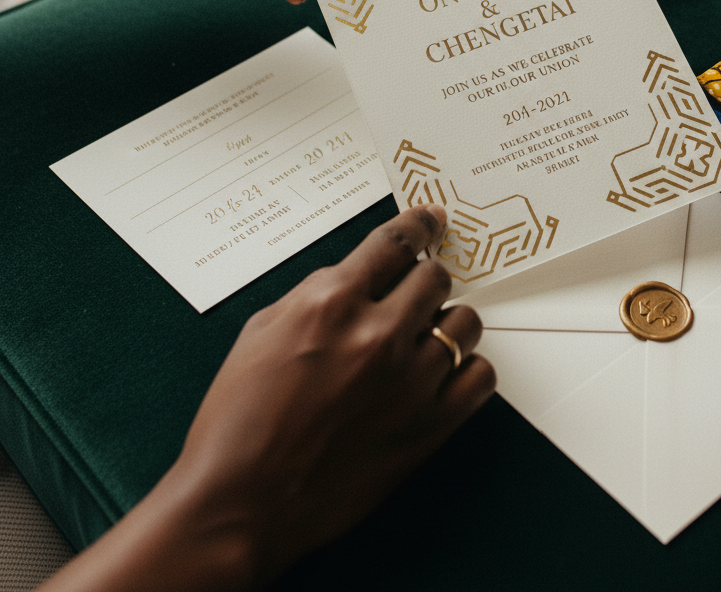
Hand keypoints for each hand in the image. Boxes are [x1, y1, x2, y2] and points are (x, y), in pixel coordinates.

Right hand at [40, 205, 494, 590]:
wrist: (240, 503)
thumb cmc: (238, 421)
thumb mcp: (262, 331)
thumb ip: (317, 295)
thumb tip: (358, 279)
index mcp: (331, 303)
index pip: (395, 242)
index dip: (419, 224)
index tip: (432, 220)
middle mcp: (377, 334)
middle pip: (435, 277)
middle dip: (425, 280)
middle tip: (414, 294)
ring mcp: (409, 381)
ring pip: (465, 322)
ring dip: (447, 323)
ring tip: (424, 340)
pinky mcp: (429, 427)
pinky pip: (480, 376)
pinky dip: (466, 369)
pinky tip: (443, 375)